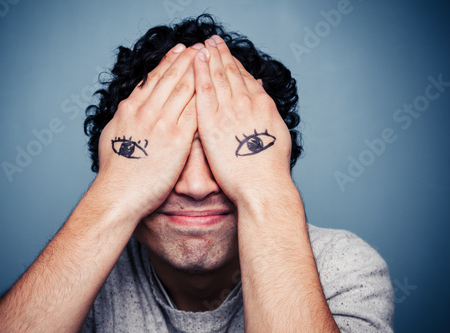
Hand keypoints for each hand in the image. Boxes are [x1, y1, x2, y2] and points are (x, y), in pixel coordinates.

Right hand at [96, 43, 200, 220]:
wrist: (119, 194)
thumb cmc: (115, 171)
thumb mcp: (112, 135)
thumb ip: (125, 118)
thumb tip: (130, 107)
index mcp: (131, 108)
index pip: (153, 78)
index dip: (169, 62)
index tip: (180, 50)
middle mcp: (146, 111)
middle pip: (171, 78)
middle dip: (187, 60)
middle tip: (200, 46)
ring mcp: (162, 123)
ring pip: (184, 90)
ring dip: (199, 72)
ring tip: (210, 59)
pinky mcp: (177, 139)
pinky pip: (195, 112)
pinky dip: (205, 97)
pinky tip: (215, 88)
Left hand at [193, 36, 292, 205]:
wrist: (262, 186)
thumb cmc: (270, 167)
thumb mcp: (276, 132)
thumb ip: (265, 110)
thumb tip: (259, 91)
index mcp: (262, 104)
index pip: (244, 77)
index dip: (233, 62)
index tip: (225, 53)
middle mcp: (246, 102)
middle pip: (230, 72)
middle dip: (220, 53)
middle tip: (212, 40)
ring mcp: (229, 111)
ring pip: (217, 76)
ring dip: (209, 58)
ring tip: (203, 44)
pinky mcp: (212, 123)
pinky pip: (204, 91)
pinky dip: (200, 73)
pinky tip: (195, 61)